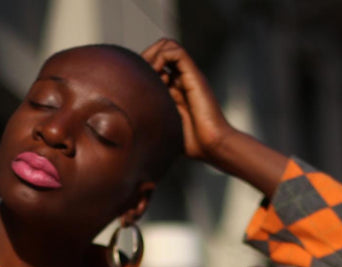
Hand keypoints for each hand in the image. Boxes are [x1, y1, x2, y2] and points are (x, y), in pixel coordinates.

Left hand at [140, 38, 288, 196]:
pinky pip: (176, 51)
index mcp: (174, 89)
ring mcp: (188, 75)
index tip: (135, 85)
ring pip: (167, 45)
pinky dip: (161, 57)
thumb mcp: (162, 127)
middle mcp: (181, 78)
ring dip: (152, 55)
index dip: (142, 68)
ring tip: (148, 74)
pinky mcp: (194, 75)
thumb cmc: (191, 143)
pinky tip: (156, 75)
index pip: (154, 63)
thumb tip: (129, 123)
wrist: (212, 146)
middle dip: (144, 57)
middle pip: (159, 50)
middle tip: (139, 76)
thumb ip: (150, 118)